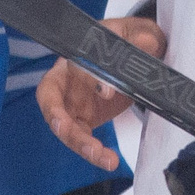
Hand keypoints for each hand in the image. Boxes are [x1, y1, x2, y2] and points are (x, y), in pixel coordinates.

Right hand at [38, 14, 163, 170]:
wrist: (137, 50)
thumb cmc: (127, 37)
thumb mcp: (134, 33)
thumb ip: (138, 39)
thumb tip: (142, 45)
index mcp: (75, 54)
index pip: (73, 66)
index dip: (87, 79)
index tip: (108, 92)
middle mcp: (67, 80)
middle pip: (52, 103)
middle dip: (61, 122)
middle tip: (78, 136)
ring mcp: (73, 103)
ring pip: (65, 127)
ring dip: (81, 144)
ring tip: (103, 158)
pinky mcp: (85, 119)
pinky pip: (83, 139)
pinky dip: (94, 152)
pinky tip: (109, 161)